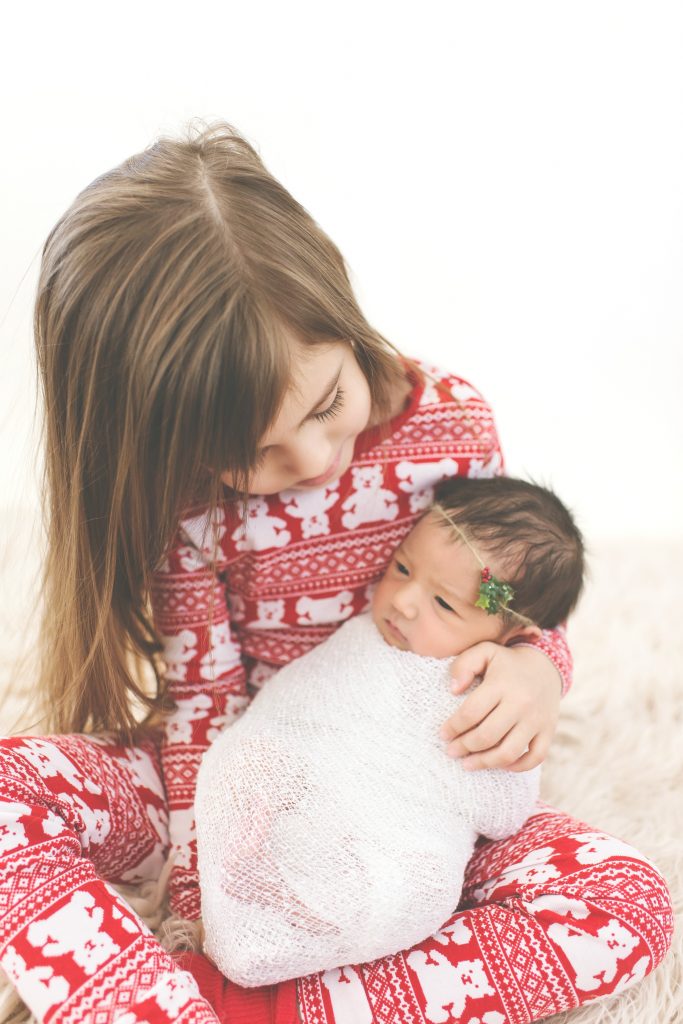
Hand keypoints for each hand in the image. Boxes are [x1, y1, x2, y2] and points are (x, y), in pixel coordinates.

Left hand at [439, 642, 561, 770]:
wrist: (545, 666)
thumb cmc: (507, 662)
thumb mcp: (484, 652)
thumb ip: (464, 665)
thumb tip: (453, 689)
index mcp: (502, 684)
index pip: (472, 712)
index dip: (453, 727)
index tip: (443, 734)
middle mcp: (521, 704)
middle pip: (488, 736)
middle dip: (464, 747)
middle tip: (451, 751)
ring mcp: (537, 720)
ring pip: (509, 752)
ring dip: (485, 762)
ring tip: (468, 764)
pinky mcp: (549, 731)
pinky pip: (535, 758)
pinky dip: (517, 766)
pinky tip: (500, 765)